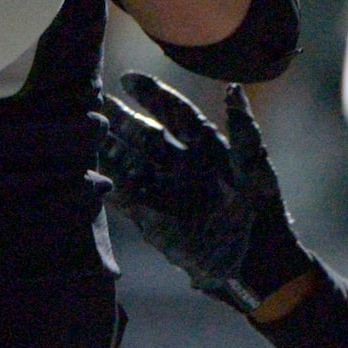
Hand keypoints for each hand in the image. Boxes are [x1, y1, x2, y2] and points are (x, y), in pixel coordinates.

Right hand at [96, 74, 312, 316]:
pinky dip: (108, 185)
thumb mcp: (257, 171)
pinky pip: (124, 196)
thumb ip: (244, 132)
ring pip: (129, 161)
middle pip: (144, 133)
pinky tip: (90, 172)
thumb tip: (233, 89)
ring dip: (108, 147)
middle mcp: (181, 163)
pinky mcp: (153, 218)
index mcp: (206, 146)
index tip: (127, 79)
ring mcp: (165, 189)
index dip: (151, 94)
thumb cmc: (263, 214)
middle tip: (95, 100)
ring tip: (84, 131)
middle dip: (119, 117)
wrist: (260, 267)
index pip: (174, 112)